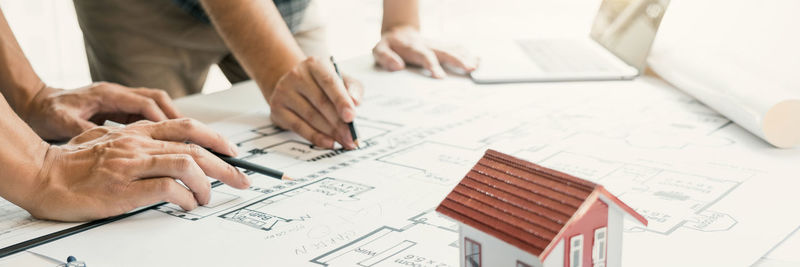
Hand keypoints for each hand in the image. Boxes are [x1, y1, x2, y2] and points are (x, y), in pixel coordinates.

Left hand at [23, 82, 180, 140]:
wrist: (35, 103)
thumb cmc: (46, 112)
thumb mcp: (63, 123)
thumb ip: (86, 131)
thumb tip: (108, 143)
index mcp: (107, 94)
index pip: (145, 103)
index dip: (164, 120)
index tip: (178, 137)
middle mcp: (117, 93)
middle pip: (159, 100)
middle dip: (179, 118)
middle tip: (199, 138)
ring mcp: (119, 99)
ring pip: (156, 106)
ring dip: (173, 122)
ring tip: (188, 141)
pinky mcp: (118, 108)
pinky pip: (147, 115)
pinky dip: (160, 126)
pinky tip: (167, 143)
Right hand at [25, 119, 249, 220]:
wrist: (41, 175)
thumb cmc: (71, 163)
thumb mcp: (107, 141)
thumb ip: (135, 142)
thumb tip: (163, 151)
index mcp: (137, 132)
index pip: (187, 127)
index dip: (216, 139)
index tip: (233, 153)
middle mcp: (138, 143)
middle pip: (195, 147)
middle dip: (226, 166)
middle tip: (242, 180)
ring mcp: (132, 164)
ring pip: (187, 164)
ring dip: (206, 184)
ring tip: (206, 199)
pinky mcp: (125, 188)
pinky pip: (168, 189)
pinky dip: (185, 198)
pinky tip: (187, 206)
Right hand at [268, 57, 363, 149]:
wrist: (297, 85)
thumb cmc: (325, 85)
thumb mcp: (343, 80)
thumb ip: (353, 89)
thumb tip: (355, 102)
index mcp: (315, 64)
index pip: (329, 82)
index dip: (341, 101)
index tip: (351, 117)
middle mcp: (297, 75)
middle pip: (321, 102)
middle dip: (339, 123)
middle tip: (352, 137)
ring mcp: (284, 91)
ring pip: (310, 116)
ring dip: (330, 132)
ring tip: (345, 141)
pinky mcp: (277, 108)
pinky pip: (298, 127)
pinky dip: (315, 137)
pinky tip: (329, 143)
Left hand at [372, 25, 477, 77]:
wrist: (399, 32)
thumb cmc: (390, 45)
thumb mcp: (379, 50)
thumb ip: (386, 57)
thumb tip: (397, 66)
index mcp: (412, 48)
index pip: (424, 56)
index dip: (432, 65)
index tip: (440, 77)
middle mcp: (427, 45)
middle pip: (444, 52)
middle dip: (457, 60)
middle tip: (469, 68)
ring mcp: (436, 45)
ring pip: (452, 49)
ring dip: (465, 57)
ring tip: (476, 65)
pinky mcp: (441, 46)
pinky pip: (455, 48)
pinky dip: (467, 54)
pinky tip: (477, 60)